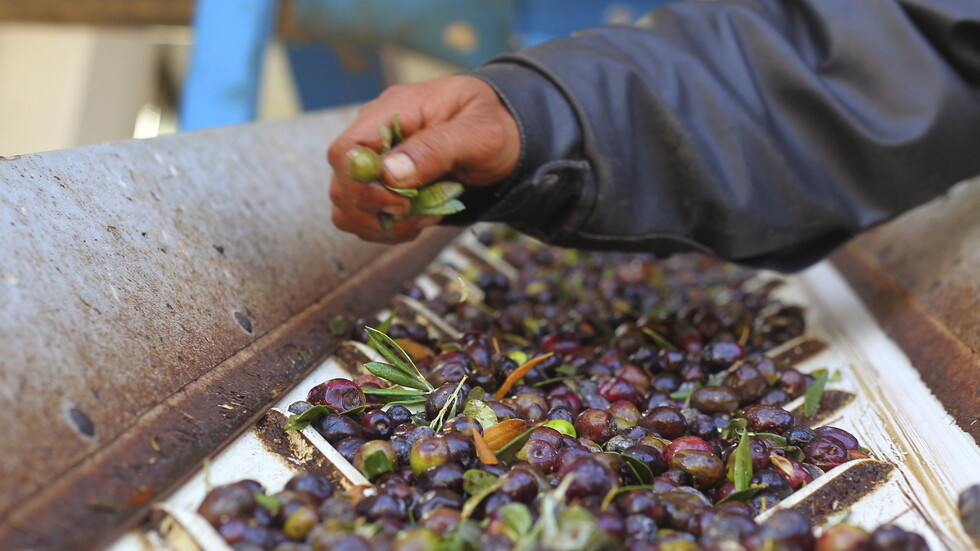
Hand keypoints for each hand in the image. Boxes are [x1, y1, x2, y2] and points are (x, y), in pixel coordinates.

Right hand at [327, 75, 519, 242]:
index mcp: (393, 111)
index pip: (346, 151)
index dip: (362, 185)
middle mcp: (375, 136)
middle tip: (421, 215)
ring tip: (424, 218)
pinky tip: (419, 220)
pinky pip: (364, 217)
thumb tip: (390, 173)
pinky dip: (388, 229)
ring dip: (382, 224)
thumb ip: (436, 148)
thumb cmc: (495, 126)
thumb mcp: (480, 133)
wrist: (508, 136)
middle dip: (376, 211)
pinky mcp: (384, 185)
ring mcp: (377, 161)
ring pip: (348, 207)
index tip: (401, 201)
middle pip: (342, 183)